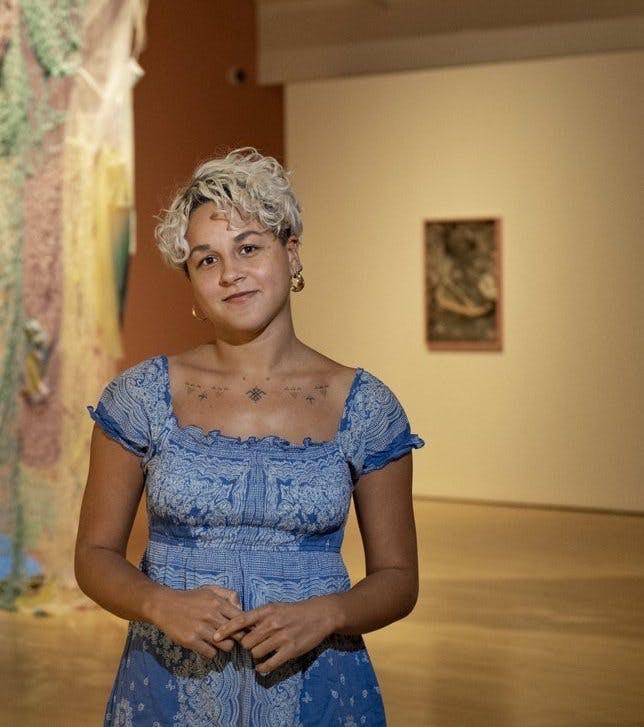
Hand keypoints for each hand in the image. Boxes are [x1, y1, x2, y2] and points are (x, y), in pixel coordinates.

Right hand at [150, 584, 249, 658]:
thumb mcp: (211, 590)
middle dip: (237, 637)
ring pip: (226, 646)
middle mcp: (211, 616)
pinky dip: (212, 652)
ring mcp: (201, 630)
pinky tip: (207, 645)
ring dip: (225, 646)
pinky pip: (211, 653)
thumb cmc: (191, 598)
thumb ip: (229, 595)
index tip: (242, 629)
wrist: (165, 605)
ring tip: (219, 641)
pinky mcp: (191, 641)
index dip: (244, 625)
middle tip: (232, 637)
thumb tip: (240, 608)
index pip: (241, 618)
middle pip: (236, 635)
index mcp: (218, 603)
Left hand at [210, 596, 337, 673]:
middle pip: (246, 642)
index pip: (241, 620)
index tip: (214, 636)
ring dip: (256, 656)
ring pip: (256, 653)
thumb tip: (238, 625)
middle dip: (246, 646)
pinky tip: (263, 666)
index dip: (226, 629)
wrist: (319, 615)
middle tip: (252, 645)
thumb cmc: (294, 611)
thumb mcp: (275, 607)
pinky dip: (263, 668)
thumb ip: (258, 617)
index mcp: (267, 611)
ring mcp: (281, 638)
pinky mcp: (290, 651)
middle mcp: (272, 624)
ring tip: (262, 652)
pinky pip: (268, 664)